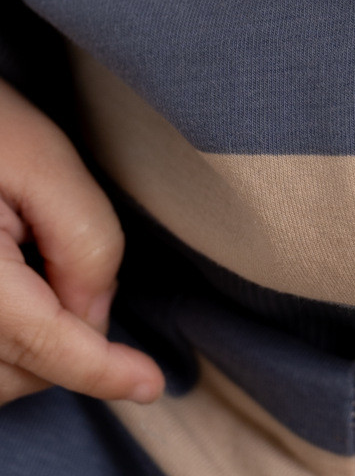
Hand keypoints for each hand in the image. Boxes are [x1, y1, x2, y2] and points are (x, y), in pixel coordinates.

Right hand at [0, 77, 162, 406]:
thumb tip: (96, 316)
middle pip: (23, 369)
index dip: (102, 371)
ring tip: (34, 257)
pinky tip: (24, 284)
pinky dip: (15, 342)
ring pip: (2, 375)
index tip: (150, 384)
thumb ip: (84, 239)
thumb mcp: (43, 160)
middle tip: (62, 250)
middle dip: (70, 339)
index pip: (43, 345)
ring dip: (38, 344)